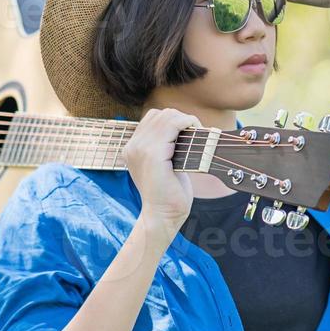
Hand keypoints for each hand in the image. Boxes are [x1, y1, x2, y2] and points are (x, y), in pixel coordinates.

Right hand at [120, 107, 197, 236]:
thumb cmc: (168, 195)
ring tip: (196, 132)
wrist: (162, 216)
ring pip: (166, 116)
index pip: (152, 119)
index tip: (189, 131)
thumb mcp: (163, 166)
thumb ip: (165, 149)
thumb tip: (183, 131)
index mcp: (132, 148)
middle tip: (196, 131)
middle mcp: (133, 146)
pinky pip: (172, 125)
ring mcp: (141, 149)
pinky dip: (187, 123)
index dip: (173, 120)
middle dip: (181, 118)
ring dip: (186, 120)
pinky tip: (196, 131)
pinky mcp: (153, 154)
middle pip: (159, 114)